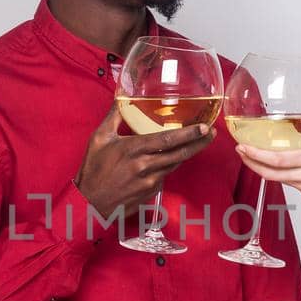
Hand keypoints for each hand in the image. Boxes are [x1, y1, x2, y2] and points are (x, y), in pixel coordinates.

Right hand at [75, 106, 214, 215]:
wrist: (89, 204)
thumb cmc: (92, 170)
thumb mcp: (99, 139)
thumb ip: (114, 116)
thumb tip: (121, 96)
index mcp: (134, 150)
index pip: (168, 140)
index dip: (188, 134)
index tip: (203, 127)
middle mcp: (146, 166)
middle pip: (180, 154)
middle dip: (198, 143)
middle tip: (211, 133)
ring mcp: (150, 182)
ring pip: (174, 165)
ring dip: (186, 154)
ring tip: (197, 142)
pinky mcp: (151, 193)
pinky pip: (164, 176)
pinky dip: (168, 166)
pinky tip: (168, 159)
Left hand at [234, 137, 300, 208]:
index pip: (277, 159)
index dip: (256, 155)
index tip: (243, 147)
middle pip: (270, 173)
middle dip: (251, 162)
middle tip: (241, 151)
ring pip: (279, 178)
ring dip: (265, 168)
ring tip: (255, 156)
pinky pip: (293, 183)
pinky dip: (285, 174)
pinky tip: (285, 166)